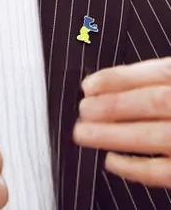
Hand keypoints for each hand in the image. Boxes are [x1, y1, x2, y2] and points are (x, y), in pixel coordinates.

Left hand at [74, 57, 170, 187]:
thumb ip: (157, 81)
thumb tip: (105, 86)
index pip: (161, 73)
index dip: (121, 78)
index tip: (88, 85)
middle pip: (156, 102)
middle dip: (113, 105)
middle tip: (82, 110)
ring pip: (156, 135)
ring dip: (114, 134)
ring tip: (82, 133)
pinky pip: (165, 171)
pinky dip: (135, 167)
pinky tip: (111, 162)